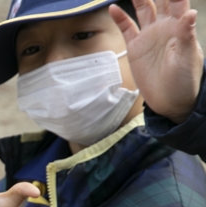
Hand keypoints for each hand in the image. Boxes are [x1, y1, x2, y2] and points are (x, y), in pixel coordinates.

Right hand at [109, 0, 203, 123]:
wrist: (170, 101)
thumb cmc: (185, 80)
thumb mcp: (187, 57)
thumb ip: (186, 34)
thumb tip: (189, 13)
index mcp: (180, 26)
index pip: (177, 0)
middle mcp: (164, 27)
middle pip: (159, 0)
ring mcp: (149, 36)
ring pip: (143, 9)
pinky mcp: (136, 47)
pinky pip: (126, 28)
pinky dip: (119, 18)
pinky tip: (112, 8)